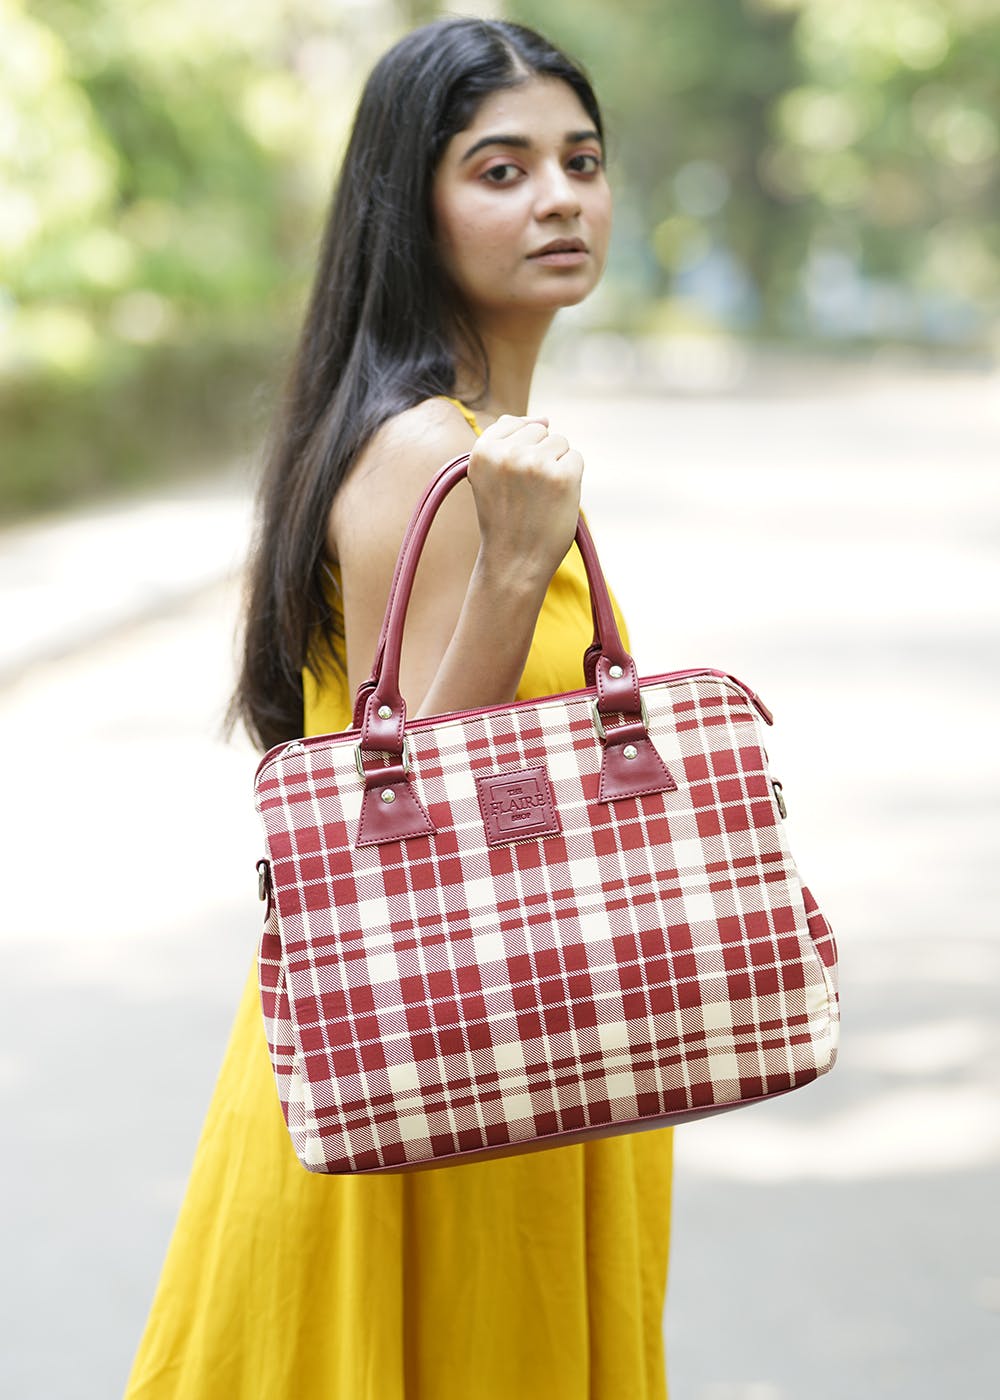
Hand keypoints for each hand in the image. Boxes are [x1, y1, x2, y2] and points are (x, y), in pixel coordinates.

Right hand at [467, 414, 582, 592]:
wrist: (514, 563)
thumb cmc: (505, 519)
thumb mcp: (490, 476)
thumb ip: (506, 441)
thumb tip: (544, 417)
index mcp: (482, 450)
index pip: (514, 423)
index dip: (519, 450)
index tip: (513, 480)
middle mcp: (507, 454)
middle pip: (540, 430)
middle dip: (540, 455)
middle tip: (527, 492)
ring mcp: (535, 464)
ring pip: (560, 442)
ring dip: (557, 466)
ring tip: (541, 496)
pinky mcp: (562, 477)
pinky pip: (576, 458)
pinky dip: (571, 479)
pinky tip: (555, 500)